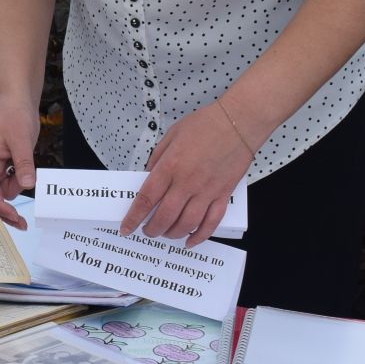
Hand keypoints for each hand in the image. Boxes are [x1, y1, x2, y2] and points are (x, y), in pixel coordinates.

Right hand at [0, 103, 39, 228]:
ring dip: (15, 194)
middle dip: (5, 210)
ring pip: (4, 191)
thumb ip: (24, 163)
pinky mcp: (7, 166)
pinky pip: (12, 182)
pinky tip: (28, 176)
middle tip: (21, 224)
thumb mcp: (22, 140)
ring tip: (28, 179)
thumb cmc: (15, 116)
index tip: (12, 216)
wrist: (19, 102)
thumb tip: (27, 186)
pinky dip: (20, 184)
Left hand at [119, 102, 255, 245]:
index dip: (134, 217)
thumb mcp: (171, 135)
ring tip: (165, 234)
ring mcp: (206, 191)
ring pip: (186, 224)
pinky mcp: (223, 195)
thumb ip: (157, 158)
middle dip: (151, 229)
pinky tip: (190, 241)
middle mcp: (187, 182)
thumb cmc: (205, 124)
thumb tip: (148, 176)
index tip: (126, 227)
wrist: (239, 122)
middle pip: (164, 216)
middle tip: (146, 231)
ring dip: (172, 234)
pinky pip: (211, 222)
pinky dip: (199, 236)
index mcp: (170, 166)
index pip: (146, 198)